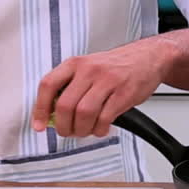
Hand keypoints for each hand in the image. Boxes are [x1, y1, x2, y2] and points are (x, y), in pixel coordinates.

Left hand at [31, 37, 176, 137]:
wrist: (148, 57)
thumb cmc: (116, 65)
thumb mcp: (88, 67)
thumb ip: (70, 87)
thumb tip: (52, 114)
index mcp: (75, 63)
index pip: (48, 85)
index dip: (40, 108)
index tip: (39, 125)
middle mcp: (89, 70)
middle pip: (65, 105)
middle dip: (63, 126)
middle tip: (67, 132)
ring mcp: (107, 81)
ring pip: (84, 113)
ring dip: (81, 130)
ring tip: (85, 131)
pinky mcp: (124, 93)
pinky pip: (105, 118)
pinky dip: (99, 130)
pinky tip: (100, 128)